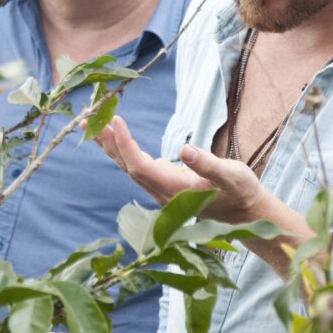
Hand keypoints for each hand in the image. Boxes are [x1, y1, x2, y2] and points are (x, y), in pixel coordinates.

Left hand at [90, 115, 263, 223]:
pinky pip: (136, 166)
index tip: (116, 121)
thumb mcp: (232, 175)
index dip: (126, 145)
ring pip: (128, 167)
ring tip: (92, 124)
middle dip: (107, 143)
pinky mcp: (162, 185)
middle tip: (88, 119)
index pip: (140, 167)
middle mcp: (161, 193)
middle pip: (126, 166)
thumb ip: (208, 164)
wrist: (244, 214)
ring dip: (110, 146)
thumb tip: (185, 150)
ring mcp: (160, 191)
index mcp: (175, 190)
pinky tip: (113, 136)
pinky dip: (122, 149)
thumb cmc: (240, 192)